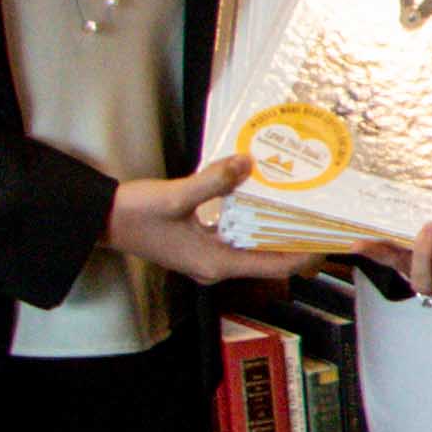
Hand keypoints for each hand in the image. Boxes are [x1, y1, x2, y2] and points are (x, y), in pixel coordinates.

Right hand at [101, 155, 304, 287]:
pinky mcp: (202, 247)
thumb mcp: (175, 196)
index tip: (330, 237)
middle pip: (271, 260)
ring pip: (256, 250)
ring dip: (278, 233)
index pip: (275, 265)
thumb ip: (214, 181)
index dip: (306, 252)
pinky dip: (256, 225)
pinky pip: (239, 240)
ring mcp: (209, 259)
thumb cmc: (133, 215)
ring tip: (303, 210)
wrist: (102, 220)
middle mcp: (216, 267)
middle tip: (324, 218)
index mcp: (215, 263)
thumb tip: (247, 164)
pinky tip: (265, 204)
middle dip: (298, 241)